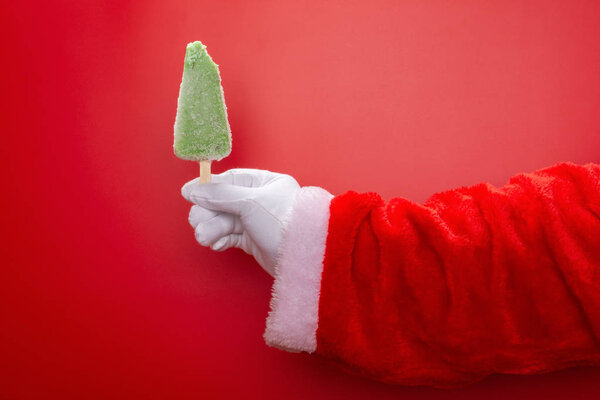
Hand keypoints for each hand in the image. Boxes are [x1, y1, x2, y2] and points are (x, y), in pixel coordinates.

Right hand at [181, 169, 300, 276]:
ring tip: (205, 238)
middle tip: (197, 223)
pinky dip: (220, 239)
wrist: (302, 258)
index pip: (231, 180)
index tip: (188, 194)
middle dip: (208, 213)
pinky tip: (217, 244)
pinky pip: (229, 236)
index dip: (208, 187)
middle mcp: (261, 200)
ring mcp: (256, 221)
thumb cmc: (284, 223)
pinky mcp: (253, 240)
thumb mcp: (250, 203)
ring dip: (211, 229)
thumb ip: (220, 195)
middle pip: (223, 202)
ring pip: (224, 221)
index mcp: (266, 183)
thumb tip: (192, 189)